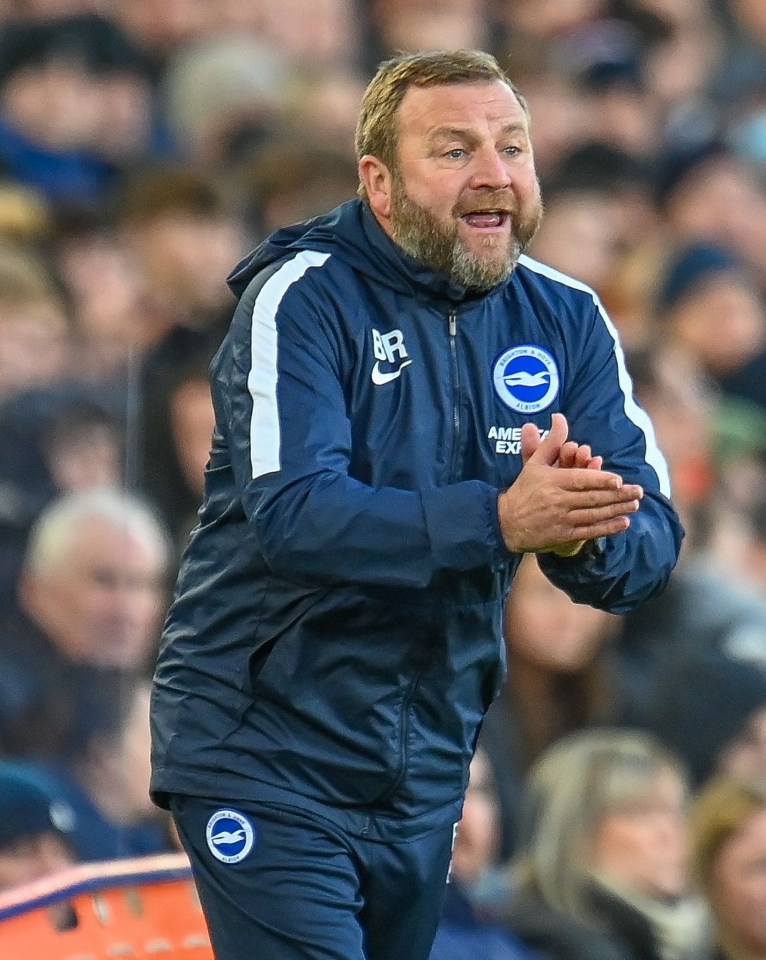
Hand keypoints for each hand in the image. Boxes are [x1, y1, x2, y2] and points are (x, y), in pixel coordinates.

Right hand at [497, 413, 641, 554]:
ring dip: (616, 510)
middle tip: (638, 491)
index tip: (618, 480)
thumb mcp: (534, 463)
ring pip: (593, 514)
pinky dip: (607, 528)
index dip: (600, 480)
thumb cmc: (523, 489)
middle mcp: (557, 501)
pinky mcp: (563, 535)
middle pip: (592, 498)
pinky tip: (623, 522)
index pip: (580, 480)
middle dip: (618, 495)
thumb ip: (551, 442)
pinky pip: (589, 532)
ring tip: (635, 504)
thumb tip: (559, 417)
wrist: (506, 522)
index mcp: (552, 481)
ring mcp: (561, 520)